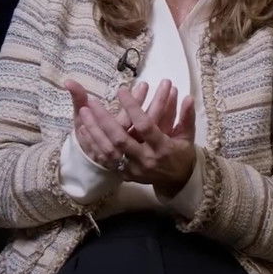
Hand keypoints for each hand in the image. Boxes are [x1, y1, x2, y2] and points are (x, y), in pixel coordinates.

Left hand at [64, 79, 180, 169]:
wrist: (178, 182)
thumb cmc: (182, 154)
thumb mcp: (188, 135)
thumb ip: (187, 116)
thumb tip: (189, 96)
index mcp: (162, 148)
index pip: (145, 126)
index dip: (132, 108)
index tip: (121, 90)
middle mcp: (145, 159)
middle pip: (120, 139)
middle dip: (104, 120)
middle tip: (93, 102)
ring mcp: (133, 169)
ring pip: (108, 151)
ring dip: (94, 131)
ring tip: (83, 112)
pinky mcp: (124, 175)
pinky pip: (105, 160)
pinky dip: (93, 145)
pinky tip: (83, 130)